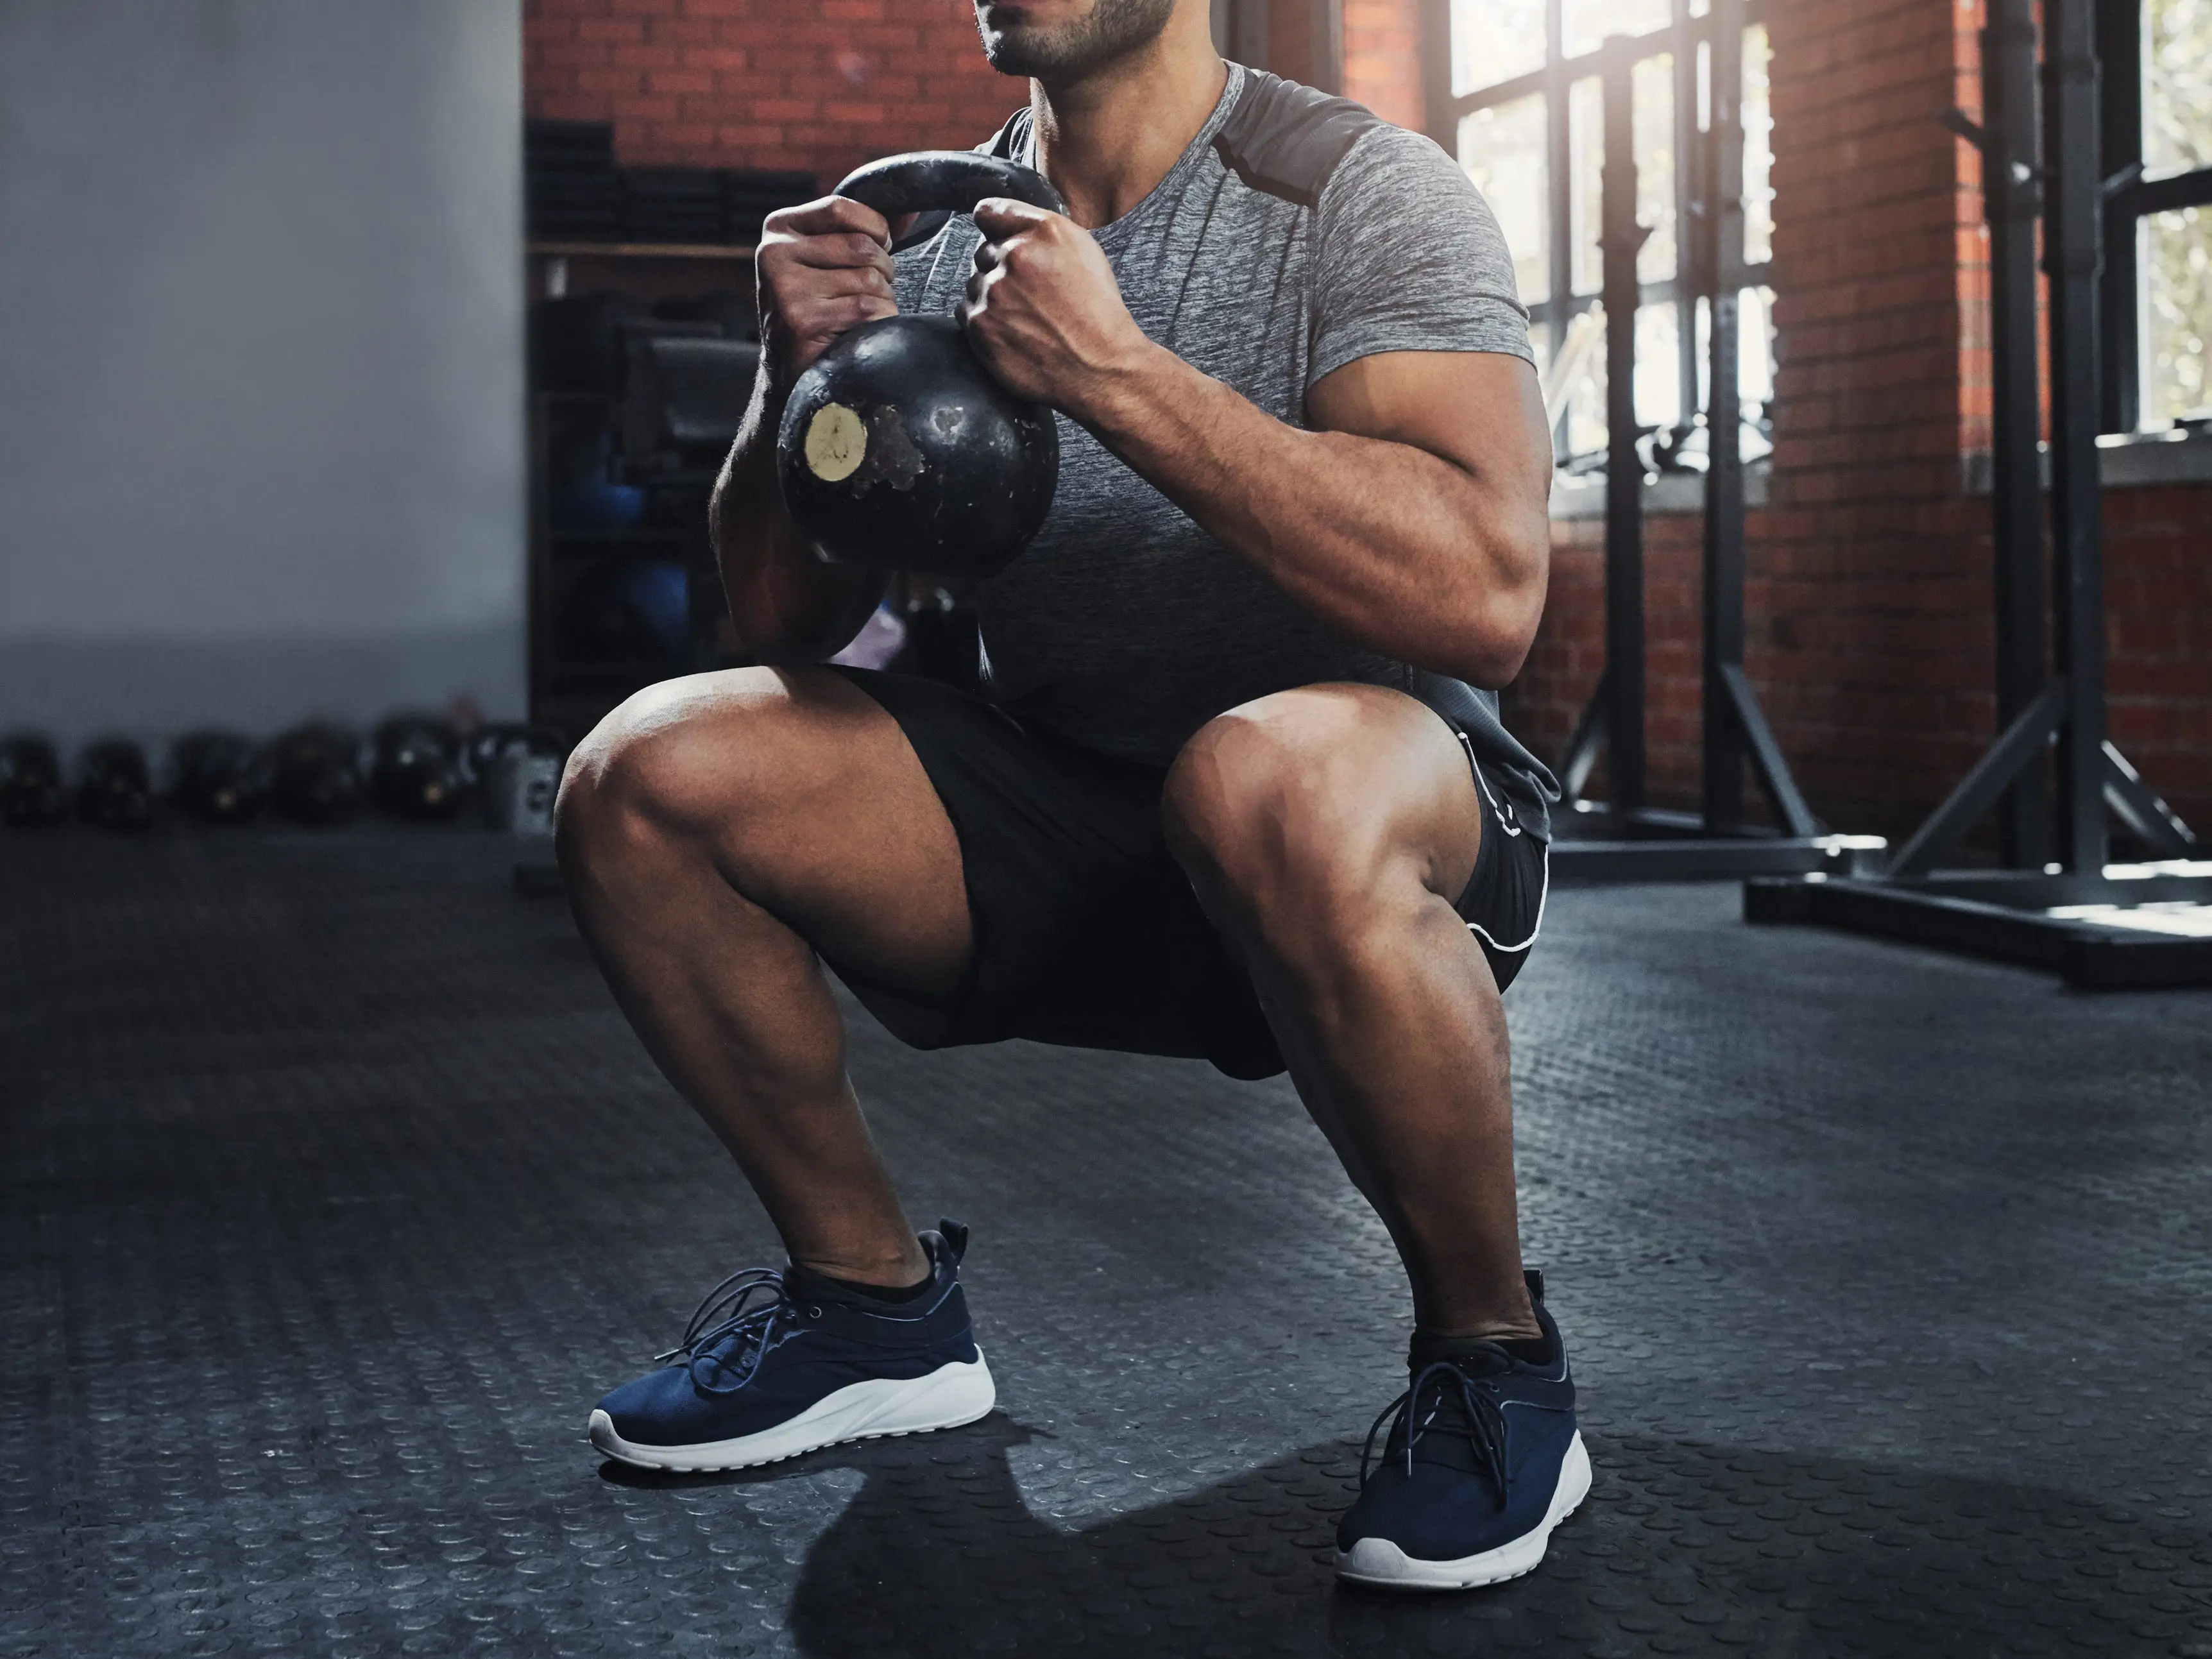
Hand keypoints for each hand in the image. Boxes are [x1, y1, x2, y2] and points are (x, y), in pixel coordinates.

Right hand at [754, 196, 898, 392]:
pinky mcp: (802, 320)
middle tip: (871, 288)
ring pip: (869, 279)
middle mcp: (776, 252)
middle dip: (882, 269)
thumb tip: (911, 211)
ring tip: (861, 311)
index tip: (880, 245)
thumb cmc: (818, 302)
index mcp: (780, 227)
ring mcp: (786, 288)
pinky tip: (859, 329)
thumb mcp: (827, 256)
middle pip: (861, 246)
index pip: (841, 208)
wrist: (788, 363)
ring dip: (881, 298)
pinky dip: (877, 320)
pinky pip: (866, 309)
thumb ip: (862, 229)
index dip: (875, 227)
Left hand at [958, 199, 1155, 418]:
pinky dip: (985, 321)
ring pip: (975, 284)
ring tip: (1026, 318)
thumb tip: (1000, 220)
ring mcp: (993, 291)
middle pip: (984, 253)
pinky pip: (966, 312)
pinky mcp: (980, 325)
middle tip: (1031, 295)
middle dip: (1001, 269)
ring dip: (992, 297)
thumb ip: (1039, 228)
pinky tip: (1013, 333)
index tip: (1000, 241)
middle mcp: (1014, 255)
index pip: (989, 212)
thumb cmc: (1096, 312)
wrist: (1099, 368)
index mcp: (1042, 231)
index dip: (995, 228)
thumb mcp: (1083, 251)